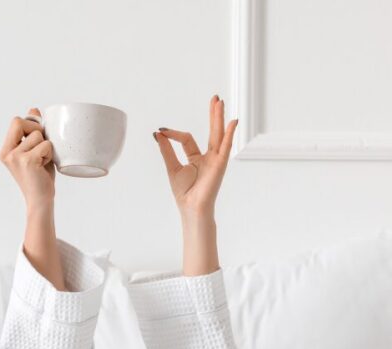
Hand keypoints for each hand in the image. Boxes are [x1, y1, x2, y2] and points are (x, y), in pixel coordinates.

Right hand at [0, 108, 55, 209]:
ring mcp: (15, 157)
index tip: (38, 136)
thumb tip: (33, 109)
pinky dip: (50, 154)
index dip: (30, 123)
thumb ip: (32, 132)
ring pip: (38, 135)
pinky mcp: (27, 161)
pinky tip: (45, 166)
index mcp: (6, 149)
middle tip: (42, 149)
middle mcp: (7, 152)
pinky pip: (46, 145)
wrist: (40, 200)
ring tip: (43, 161)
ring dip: (46, 147)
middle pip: (22, 122)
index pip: (16, 121)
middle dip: (37, 131)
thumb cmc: (39, 177)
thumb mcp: (34, 151)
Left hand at [153, 96, 237, 275]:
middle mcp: (209, 157)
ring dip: (219, 118)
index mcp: (197, 158)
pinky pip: (226, 146)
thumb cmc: (184, 193)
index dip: (173, 133)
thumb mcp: (172, 167)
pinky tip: (233, 122)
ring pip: (218, 134)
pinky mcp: (220, 164)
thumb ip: (166, 149)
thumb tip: (158, 133)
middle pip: (212, 131)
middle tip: (215, 98)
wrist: (191, 208)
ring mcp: (216, 160)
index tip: (161, 131)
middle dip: (213, 114)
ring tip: (220, 102)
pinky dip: (230, 133)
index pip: (187, 138)